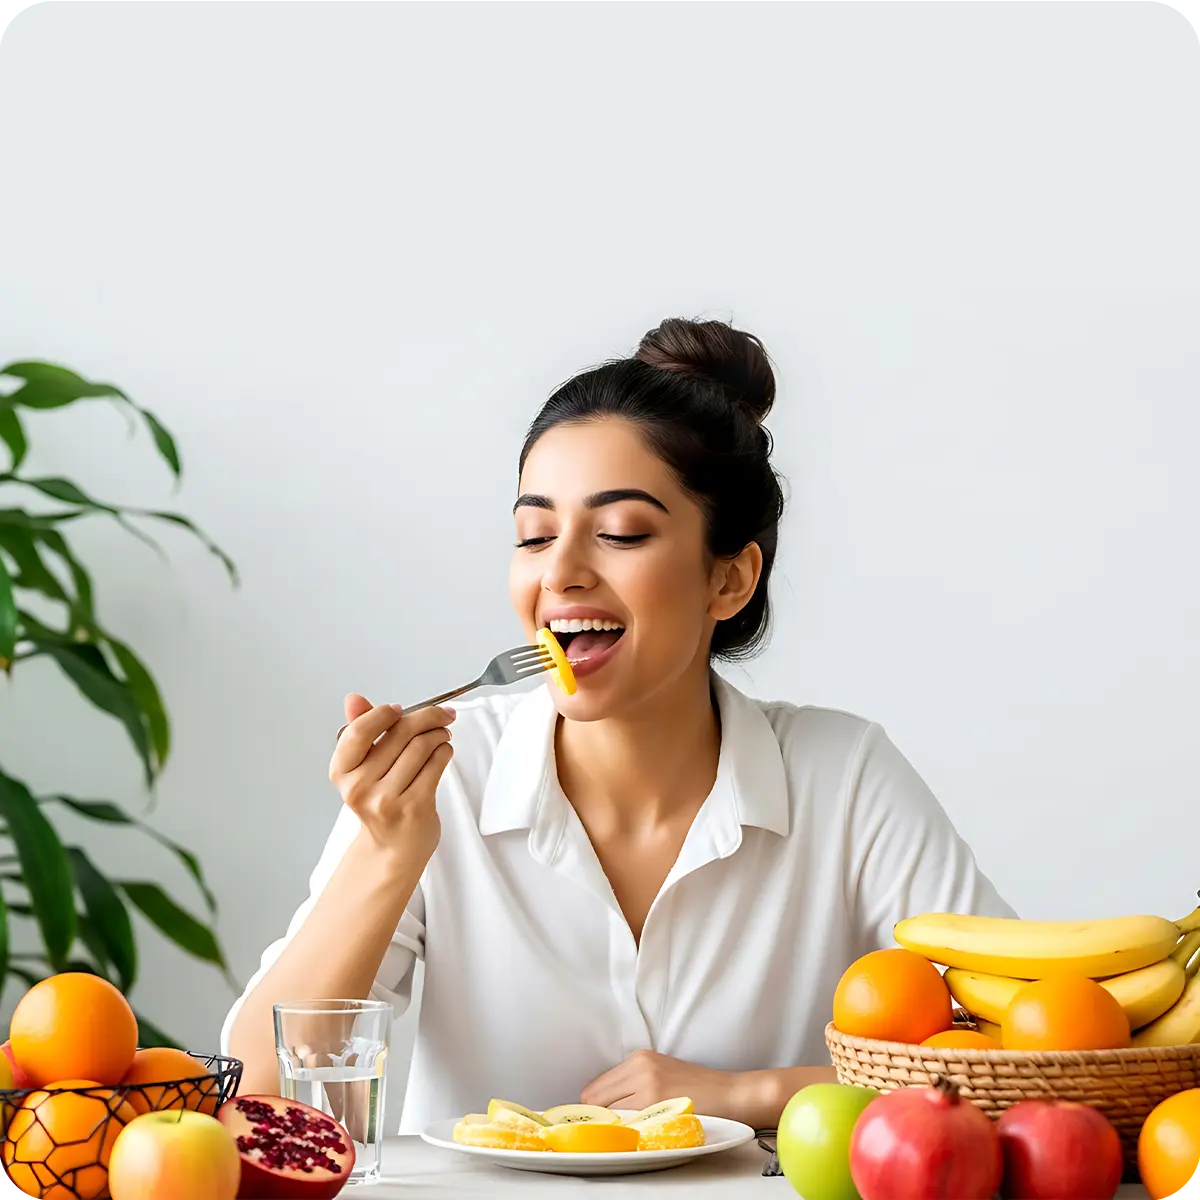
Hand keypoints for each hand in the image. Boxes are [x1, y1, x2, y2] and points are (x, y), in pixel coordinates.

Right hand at [328, 693, 454, 866]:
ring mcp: (387, 800)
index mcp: (342, 773)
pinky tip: (443, 751)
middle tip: (441, 715)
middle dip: (426, 717)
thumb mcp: (363, 767)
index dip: (382, 714)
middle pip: (400, 733)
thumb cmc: (380, 801)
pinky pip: (436, 764)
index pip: (359, 731)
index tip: (399, 709)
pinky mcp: (415, 807)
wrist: (393, 847)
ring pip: (422, 746)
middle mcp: (360, 787)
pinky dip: (445, 750)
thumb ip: (360, 730)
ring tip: (443, 734)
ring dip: (439, 733)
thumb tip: (353, 699)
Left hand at [580, 1050, 747, 1123]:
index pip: (596, 1088)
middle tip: (612, 1130)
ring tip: (628, 1132)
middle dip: (600, 1117)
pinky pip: (626, 1122)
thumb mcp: (661, 1074)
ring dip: (614, 1125)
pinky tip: (638, 1134)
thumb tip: (602, 1107)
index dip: (595, 1108)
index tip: (600, 1120)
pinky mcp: (655, 1102)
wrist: (730, 1094)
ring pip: (608, 1113)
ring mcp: (646, 1085)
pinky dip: (627, 1130)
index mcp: (639, 1058)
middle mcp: (639, 1067)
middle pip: (595, 1099)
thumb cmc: (699, 1088)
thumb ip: (633, 1084)